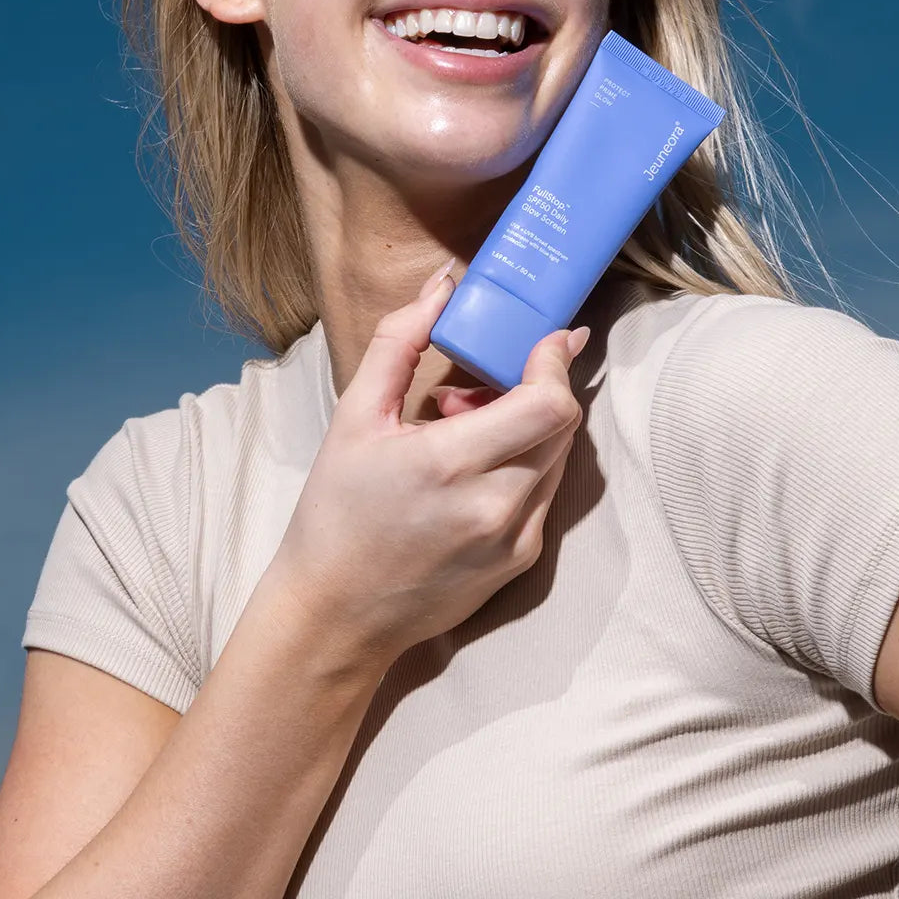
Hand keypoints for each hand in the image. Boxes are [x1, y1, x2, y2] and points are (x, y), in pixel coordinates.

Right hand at [267, 267, 587, 663]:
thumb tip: (443, 285)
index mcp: (450, 464)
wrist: (336, 614)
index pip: (547, 404)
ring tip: (466, 425)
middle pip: (562, 424)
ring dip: (531, 425)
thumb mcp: (354, 415)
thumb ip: (399, 340)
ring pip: (559, 457)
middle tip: (482, 382)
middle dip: (538, 386)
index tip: (547, 337)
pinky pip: (546, 492)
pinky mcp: (521, 561)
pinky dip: (525, 464)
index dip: (555, 363)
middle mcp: (495, 507)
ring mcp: (515, 540)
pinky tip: (474, 468)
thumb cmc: (336, 511)